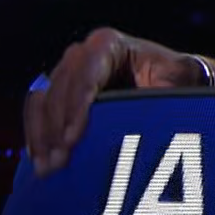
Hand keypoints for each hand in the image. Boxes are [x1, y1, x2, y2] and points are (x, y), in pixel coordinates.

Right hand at [24, 27, 204, 177]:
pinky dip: (37, 136)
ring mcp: (67, 74)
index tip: (73, 138)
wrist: (171, 87)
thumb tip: (148, 108)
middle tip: (59, 162)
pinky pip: (37, 113)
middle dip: (56, 127)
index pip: (86, 71)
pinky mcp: (60, 96)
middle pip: (58, 88)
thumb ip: (160, 92)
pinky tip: (39, 161)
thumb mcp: (175, 83)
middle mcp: (82, 55)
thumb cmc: (177, 84)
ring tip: (47, 169)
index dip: (77, 104)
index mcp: (109, 45)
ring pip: (42, 101)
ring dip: (42, 136)